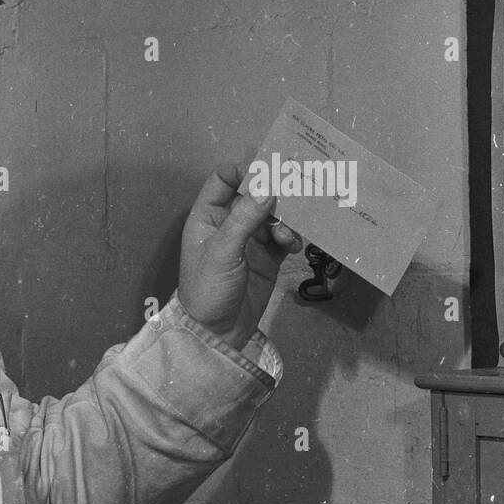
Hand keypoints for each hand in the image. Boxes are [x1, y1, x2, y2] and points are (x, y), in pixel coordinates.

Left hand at [177, 161, 302, 350]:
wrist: (218, 335)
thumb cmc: (208, 290)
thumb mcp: (222, 252)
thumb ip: (244, 219)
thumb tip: (267, 188)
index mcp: (208, 216)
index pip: (224, 178)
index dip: (243, 169)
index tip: (267, 168)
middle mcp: (229, 223)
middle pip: (254, 194)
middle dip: (273, 192)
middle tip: (295, 189)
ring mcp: (250, 240)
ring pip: (273, 215)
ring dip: (285, 219)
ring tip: (288, 234)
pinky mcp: (268, 258)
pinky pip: (284, 237)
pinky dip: (292, 237)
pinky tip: (295, 246)